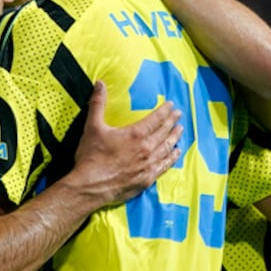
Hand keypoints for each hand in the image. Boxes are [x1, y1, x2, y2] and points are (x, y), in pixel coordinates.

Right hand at [68, 81, 181, 207]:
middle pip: (164, 132)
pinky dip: (172, 158)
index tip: (171, 105)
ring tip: (180, 130)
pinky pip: (164, 166)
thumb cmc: (91, 157)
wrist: (90, 187)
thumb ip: (98, 104)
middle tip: (179, 115)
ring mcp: (148, 165)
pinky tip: (176, 153)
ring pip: (167, 148)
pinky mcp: (147, 179)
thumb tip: (100, 84)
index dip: (164, 111)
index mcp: (135, 134)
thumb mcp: (92, 127)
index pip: (155, 119)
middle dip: (172, 122)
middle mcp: (146, 149)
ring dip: (174, 138)